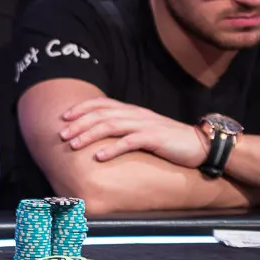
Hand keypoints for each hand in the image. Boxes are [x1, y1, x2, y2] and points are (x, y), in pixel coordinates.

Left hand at [61, 97, 209, 167]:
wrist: (199, 144)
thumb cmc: (167, 139)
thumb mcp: (142, 129)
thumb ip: (124, 127)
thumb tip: (99, 134)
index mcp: (131, 110)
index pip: (101, 103)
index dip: (80, 108)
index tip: (63, 117)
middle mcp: (134, 114)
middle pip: (100, 114)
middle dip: (78, 124)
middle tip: (61, 134)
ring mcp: (144, 125)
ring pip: (109, 125)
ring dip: (88, 135)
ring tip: (73, 145)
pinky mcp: (154, 138)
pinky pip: (129, 141)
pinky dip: (111, 148)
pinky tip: (98, 157)